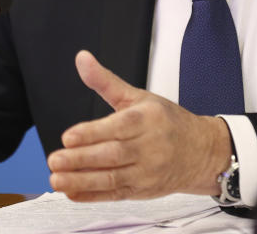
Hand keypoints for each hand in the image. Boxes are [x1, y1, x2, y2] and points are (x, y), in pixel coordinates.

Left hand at [47, 50, 231, 200]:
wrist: (201, 151)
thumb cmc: (167, 122)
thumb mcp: (138, 96)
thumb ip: (106, 81)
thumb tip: (82, 59)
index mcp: (148, 119)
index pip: (118, 127)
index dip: (92, 133)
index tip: (68, 137)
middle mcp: (149, 146)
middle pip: (113, 155)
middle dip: (81, 159)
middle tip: (55, 160)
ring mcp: (146, 172)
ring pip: (112, 178)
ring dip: (82, 181)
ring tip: (57, 179)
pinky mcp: (142, 190)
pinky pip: (115, 195)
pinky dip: (93, 196)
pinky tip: (72, 193)